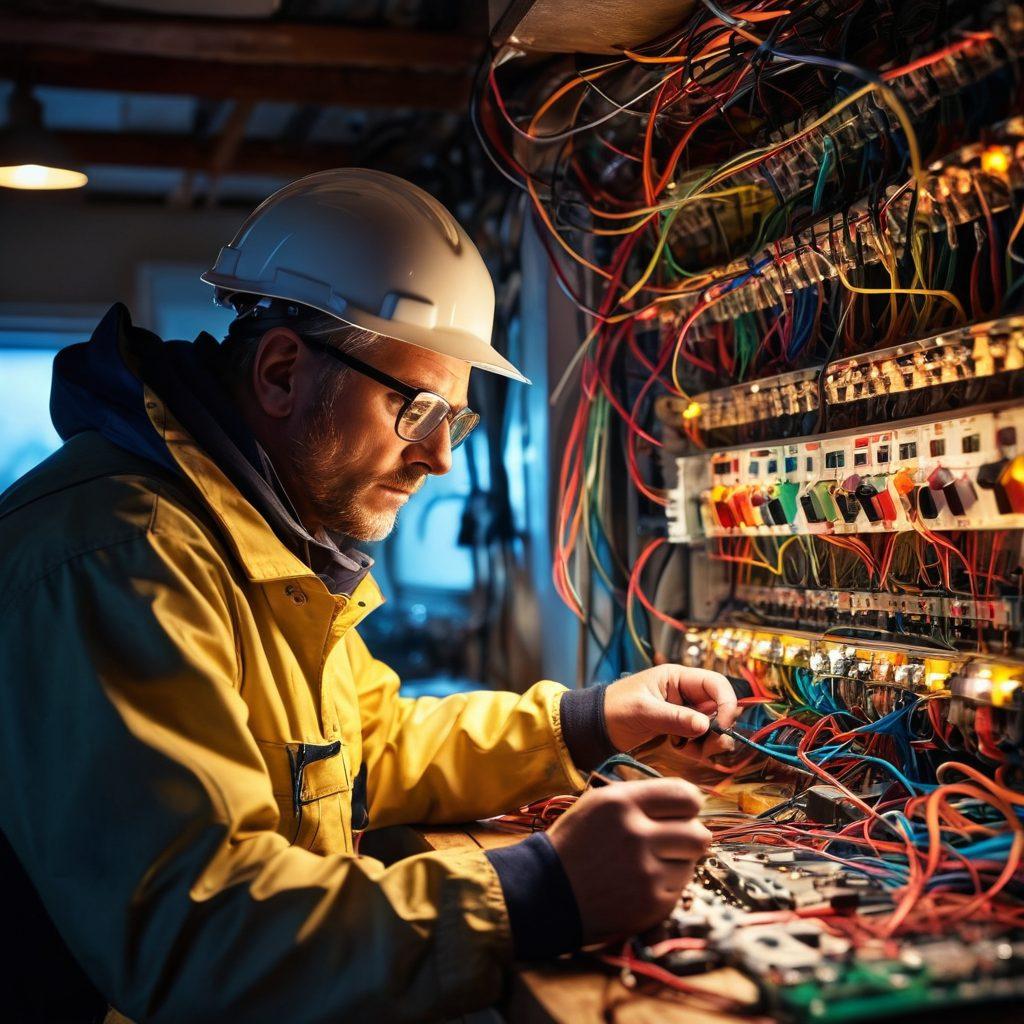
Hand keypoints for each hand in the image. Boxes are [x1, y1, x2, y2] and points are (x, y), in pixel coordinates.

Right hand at [546, 778, 710, 941]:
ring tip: (642, 866)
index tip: (684, 813)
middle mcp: (636, 834)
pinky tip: (636, 885)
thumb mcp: (598, 804)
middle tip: (670, 843)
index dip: (689, 806)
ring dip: (674, 864)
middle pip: (698, 834)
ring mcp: (645, 872)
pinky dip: (663, 888)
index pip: (685, 796)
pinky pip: (678, 890)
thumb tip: (689, 800)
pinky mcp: (650, 903)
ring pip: (690, 864)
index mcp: (621, 802)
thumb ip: (642, 798)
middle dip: (689, 838)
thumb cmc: (576, 844)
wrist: (546, 893)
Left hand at [603, 664, 738, 754]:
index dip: (726, 702)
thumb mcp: (644, 711)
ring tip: (691, 750)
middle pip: (719, 706)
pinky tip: (683, 750)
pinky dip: (698, 747)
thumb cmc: (614, 709)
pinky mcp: (679, 728)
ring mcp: (683, 711)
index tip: (724, 726)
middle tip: (709, 746)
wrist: (596, 726)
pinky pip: (700, 737)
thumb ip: (675, 718)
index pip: (715, 683)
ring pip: (713, 725)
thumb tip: (705, 726)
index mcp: (677, 677)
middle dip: (719, 728)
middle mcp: (685, 692)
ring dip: (709, 741)